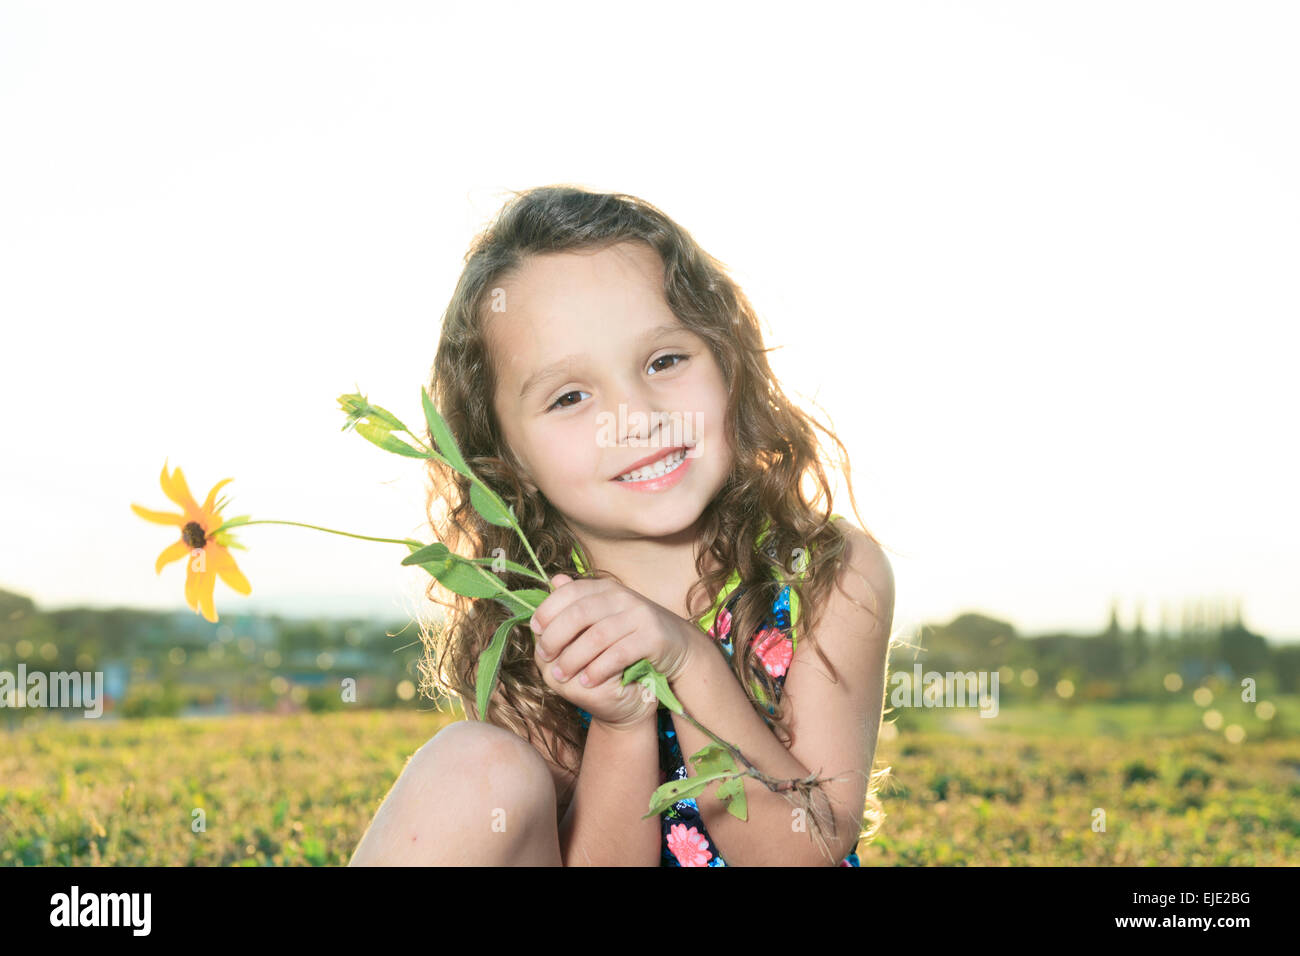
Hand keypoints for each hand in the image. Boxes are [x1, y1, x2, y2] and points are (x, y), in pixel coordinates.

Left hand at [531, 572, 696, 727]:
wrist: (678, 646)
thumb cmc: (633, 632)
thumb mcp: (606, 613)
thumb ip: (579, 602)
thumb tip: (552, 582)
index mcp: (606, 588)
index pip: (569, 592)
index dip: (548, 610)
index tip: (536, 630)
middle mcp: (622, 597)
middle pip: (579, 613)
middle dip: (556, 637)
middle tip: (544, 657)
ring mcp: (639, 615)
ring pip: (597, 636)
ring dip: (574, 658)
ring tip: (561, 675)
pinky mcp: (653, 637)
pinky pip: (619, 653)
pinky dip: (599, 669)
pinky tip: (587, 681)